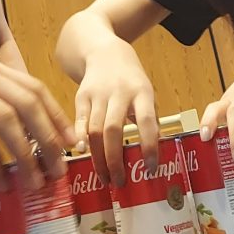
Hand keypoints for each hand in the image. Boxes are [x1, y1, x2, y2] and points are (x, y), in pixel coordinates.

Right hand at [73, 41, 158, 187]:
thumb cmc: (130, 78)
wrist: (103, 51)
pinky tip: (83, 155)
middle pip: (113, 129)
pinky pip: (79, 121)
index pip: (147, 121)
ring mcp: (98, 93)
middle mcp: (119, 91)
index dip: (149, 146)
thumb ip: (149, 120)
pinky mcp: (81, 95)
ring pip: (95, 130)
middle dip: (115, 159)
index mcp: (141, 91)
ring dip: (99, 157)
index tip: (150, 169)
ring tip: (104, 177)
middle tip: (119, 182)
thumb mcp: (146, 92)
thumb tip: (154, 155)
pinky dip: (80, 140)